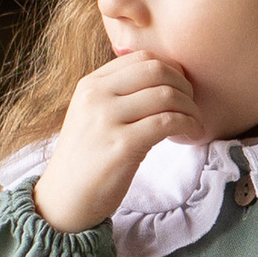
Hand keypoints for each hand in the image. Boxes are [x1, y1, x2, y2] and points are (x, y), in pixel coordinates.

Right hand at [33, 52, 200, 235]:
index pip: (142, 58)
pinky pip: (167, 123)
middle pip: (157, 71)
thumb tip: (168, 78)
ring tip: (193, 124)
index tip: (181, 91)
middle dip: (184, 87)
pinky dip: (187, 125)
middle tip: (191, 107)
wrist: (64, 198)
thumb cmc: (88, 158)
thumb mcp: (93, 114)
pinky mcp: (121, 145)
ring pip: (166, 96)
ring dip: (190, 109)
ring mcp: (106, 120)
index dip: (172, 71)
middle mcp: (96, 96)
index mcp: (91, 84)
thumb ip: (120, 94)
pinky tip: (189, 134)